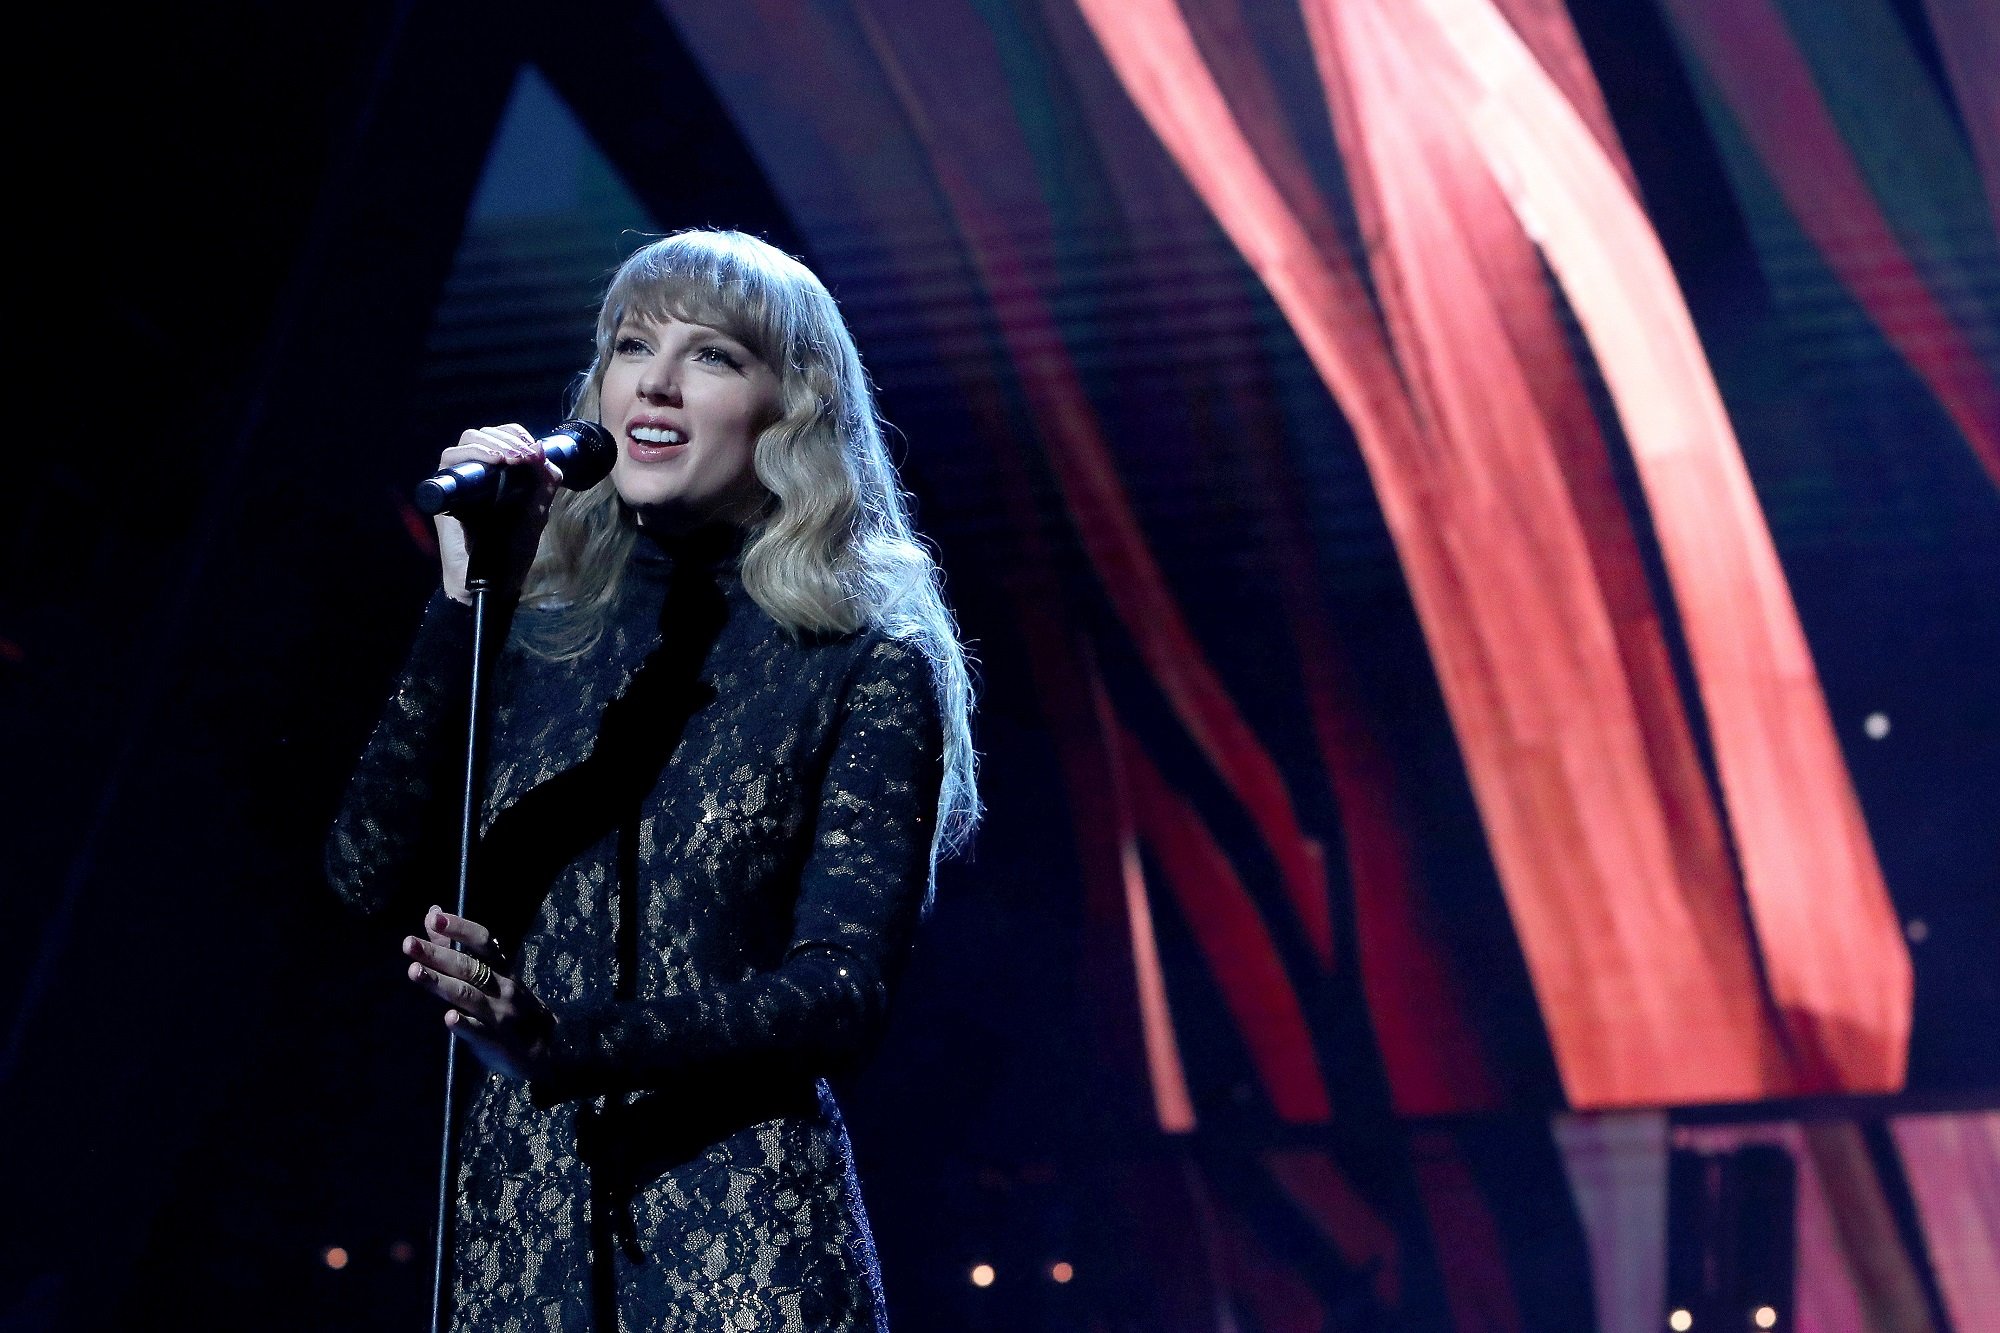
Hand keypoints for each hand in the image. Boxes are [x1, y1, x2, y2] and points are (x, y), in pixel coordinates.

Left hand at [404, 906, 553, 1080]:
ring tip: (414, 971)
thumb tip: (433, 914)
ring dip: (441, 982)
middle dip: (437, 954)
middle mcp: (502, 987)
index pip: (482, 942)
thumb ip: (457, 947)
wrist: (546, 1047)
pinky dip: (465, 1024)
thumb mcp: (491, 976)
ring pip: (467, 995)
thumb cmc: (509, 1006)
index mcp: (501, 969)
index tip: (435, 918)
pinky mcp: (495, 1042)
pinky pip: (479, 1031)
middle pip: (468, 966)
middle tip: (409, 944)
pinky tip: (449, 1018)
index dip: (460, 929)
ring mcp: (499, 1014)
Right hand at [434, 425, 565, 603]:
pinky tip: (494, 461)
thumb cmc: (512, 550)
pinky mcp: (445, 493)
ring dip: (493, 442)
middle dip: (508, 438)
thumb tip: (548, 459)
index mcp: (497, 475)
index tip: (535, 449)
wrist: (493, 581)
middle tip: (525, 454)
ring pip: (467, 441)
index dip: (517, 435)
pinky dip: (473, 454)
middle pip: (483, 434)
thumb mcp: (536, 515)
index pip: (502, 438)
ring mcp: (459, 482)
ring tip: (512, 457)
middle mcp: (475, 474)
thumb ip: (544, 488)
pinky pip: (450, 460)